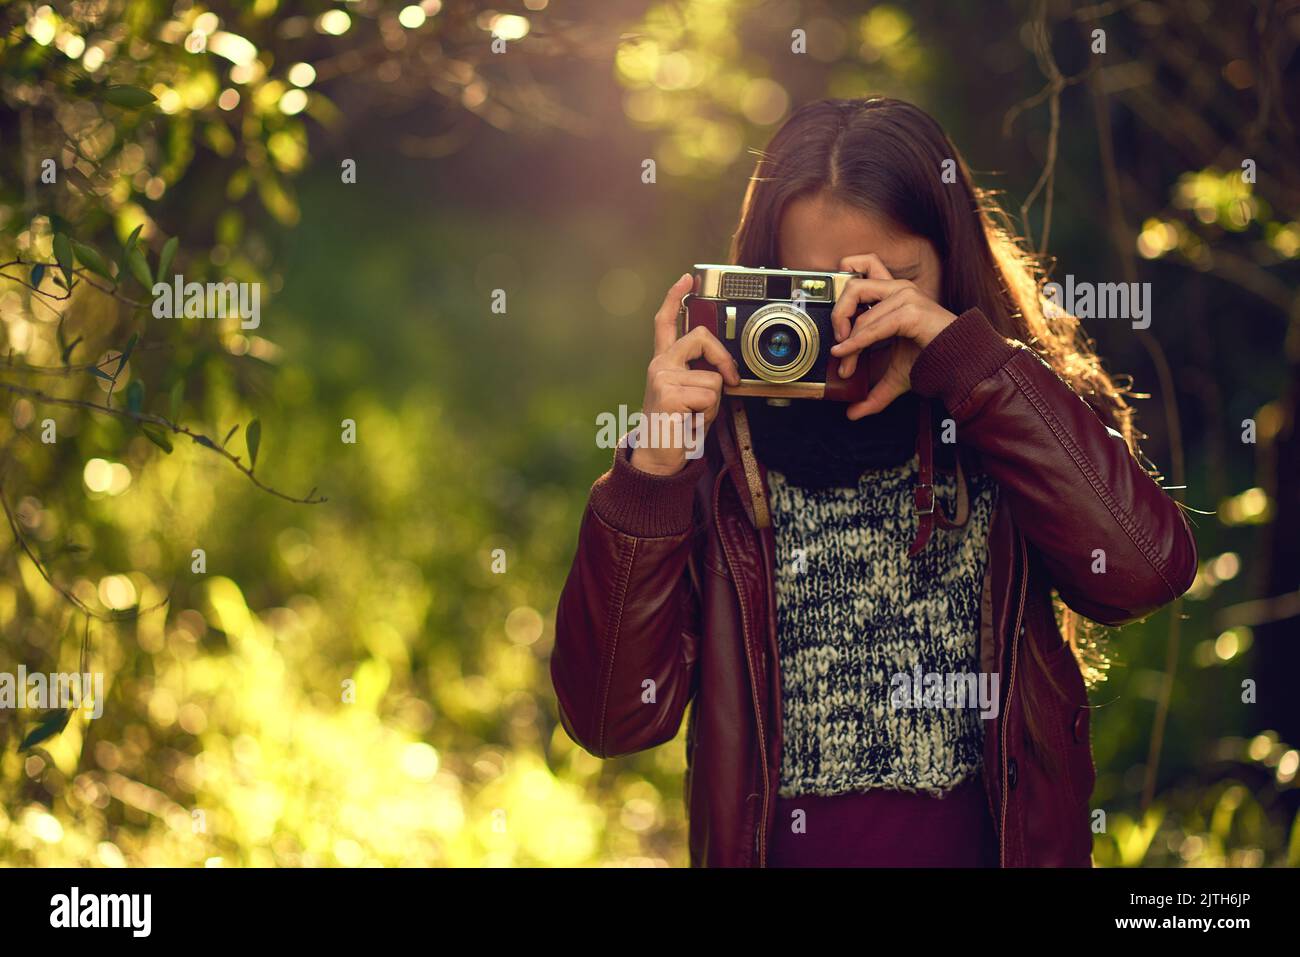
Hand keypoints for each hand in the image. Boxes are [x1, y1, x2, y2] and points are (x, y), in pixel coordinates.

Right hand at [631, 273, 740, 475]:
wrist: (658, 457)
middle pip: (700, 337)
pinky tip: (690, 422)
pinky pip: (709, 396)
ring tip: (695, 416)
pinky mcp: (667, 393)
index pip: (666, 323)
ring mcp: (661, 377)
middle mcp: (659, 365)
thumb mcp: (692, 395)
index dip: (675, 297)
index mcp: (664, 362)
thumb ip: (701, 375)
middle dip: (723, 358)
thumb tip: (727, 371)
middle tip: (729, 380)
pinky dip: (709, 414)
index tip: (687, 278)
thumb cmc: (677, 427)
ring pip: (713, 378)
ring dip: (714, 403)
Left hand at [828, 254, 957, 419]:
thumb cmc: (931, 360)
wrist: (961, 364)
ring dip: (848, 342)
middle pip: (854, 284)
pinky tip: (848, 354)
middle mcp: (898, 289)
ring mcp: (906, 296)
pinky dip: (857, 342)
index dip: (841, 305)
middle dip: (838, 314)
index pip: (859, 273)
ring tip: (846, 363)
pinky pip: (875, 326)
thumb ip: (873, 393)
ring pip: (861, 313)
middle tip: (837, 343)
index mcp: (893, 293)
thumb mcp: (894, 376)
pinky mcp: (912, 311)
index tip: (836, 335)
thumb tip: (852, 413)